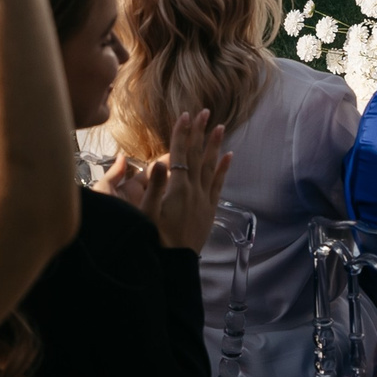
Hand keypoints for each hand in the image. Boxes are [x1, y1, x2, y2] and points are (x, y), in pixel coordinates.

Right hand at [101, 111, 228, 250]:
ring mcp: (204, 199)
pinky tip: (229, 156)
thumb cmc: (156, 239)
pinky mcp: (209, 209)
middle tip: (205, 112)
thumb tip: (159, 162)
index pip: (180, 154)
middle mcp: (194, 190)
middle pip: (197, 155)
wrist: (175, 264)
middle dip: (200, 133)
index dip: (182, 134)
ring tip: (220, 127)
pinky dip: (224, 169)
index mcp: (177, 189)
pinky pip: (219, 184)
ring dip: (214, 146)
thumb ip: (155, 187)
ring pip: (211, 166)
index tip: (185, 115)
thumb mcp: (148, 214)